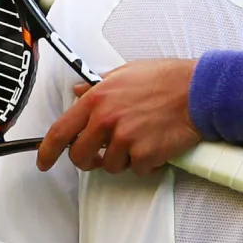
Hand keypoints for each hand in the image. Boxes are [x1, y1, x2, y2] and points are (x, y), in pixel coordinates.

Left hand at [37, 58, 199, 173]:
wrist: (198, 91)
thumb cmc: (166, 79)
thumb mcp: (125, 73)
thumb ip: (98, 86)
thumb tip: (78, 91)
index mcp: (97, 100)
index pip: (60, 131)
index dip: (47, 151)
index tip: (44, 162)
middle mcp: (107, 120)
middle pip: (81, 156)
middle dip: (89, 160)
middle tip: (101, 155)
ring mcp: (125, 139)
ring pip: (111, 165)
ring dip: (123, 159)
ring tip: (140, 140)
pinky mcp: (145, 153)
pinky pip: (137, 169)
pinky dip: (146, 163)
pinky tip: (156, 145)